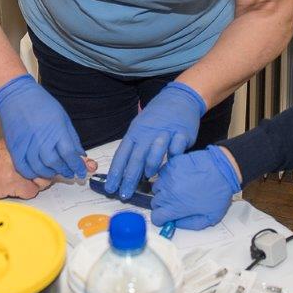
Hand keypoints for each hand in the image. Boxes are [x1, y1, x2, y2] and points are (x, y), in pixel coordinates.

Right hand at [0, 74, 87, 179]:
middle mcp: (42, 139)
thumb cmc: (40, 103)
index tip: (81, 172)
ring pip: (40, 168)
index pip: (70, 155)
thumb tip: (80, 154)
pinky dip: (32, 173)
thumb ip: (72, 138)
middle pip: (55, 163)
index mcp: (57, 130)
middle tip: (68, 172)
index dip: (77, 166)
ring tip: (54, 170)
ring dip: (50, 173)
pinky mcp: (14, 148)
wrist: (16, 95)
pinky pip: (23, 168)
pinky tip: (38, 170)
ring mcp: (27, 144)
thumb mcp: (63, 117)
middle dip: (65, 170)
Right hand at [0, 156, 97, 201]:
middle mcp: (27, 152)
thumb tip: (55, 162)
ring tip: (11, 177)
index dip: (73, 160)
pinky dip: (22, 192)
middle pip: (53, 167)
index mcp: (26, 143)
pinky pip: (31, 191)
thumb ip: (30, 153)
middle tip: (33, 172)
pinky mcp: (17, 182)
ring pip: (43, 181)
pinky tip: (6, 186)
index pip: (56, 151)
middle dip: (52, 174)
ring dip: (33, 183)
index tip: (89, 166)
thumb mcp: (9, 151)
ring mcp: (23, 167)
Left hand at [105, 81, 205, 199]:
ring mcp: (165, 133)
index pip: (121, 154)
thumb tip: (125, 172)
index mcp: (135, 133)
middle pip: (136, 158)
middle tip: (125, 194)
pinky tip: (171, 165)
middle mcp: (148, 133)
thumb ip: (134, 147)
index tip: (110, 188)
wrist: (179, 98)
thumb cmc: (157, 117)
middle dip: (128, 178)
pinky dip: (172, 158)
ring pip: (155, 153)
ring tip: (148, 177)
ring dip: (150, 167)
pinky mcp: (182, 134)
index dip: (115, 173)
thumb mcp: (140, 128)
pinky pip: (176, 149)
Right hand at [150, 147, 240, 229]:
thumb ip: (189, 224)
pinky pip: (162, 173)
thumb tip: (176, 224)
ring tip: (178, 190)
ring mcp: (168, 176)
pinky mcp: (171, 164)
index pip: (155, 217)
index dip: (161, 219)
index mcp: (176, 207)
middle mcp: (168, 192)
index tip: (166, 218)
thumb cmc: (219, 191)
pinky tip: (179, 178)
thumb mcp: (209, 218)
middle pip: (154, 203)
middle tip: (175, 203)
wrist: (224, 169)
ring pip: (156, 188)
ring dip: (164, 191)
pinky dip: (167, 177)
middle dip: (163, 205)